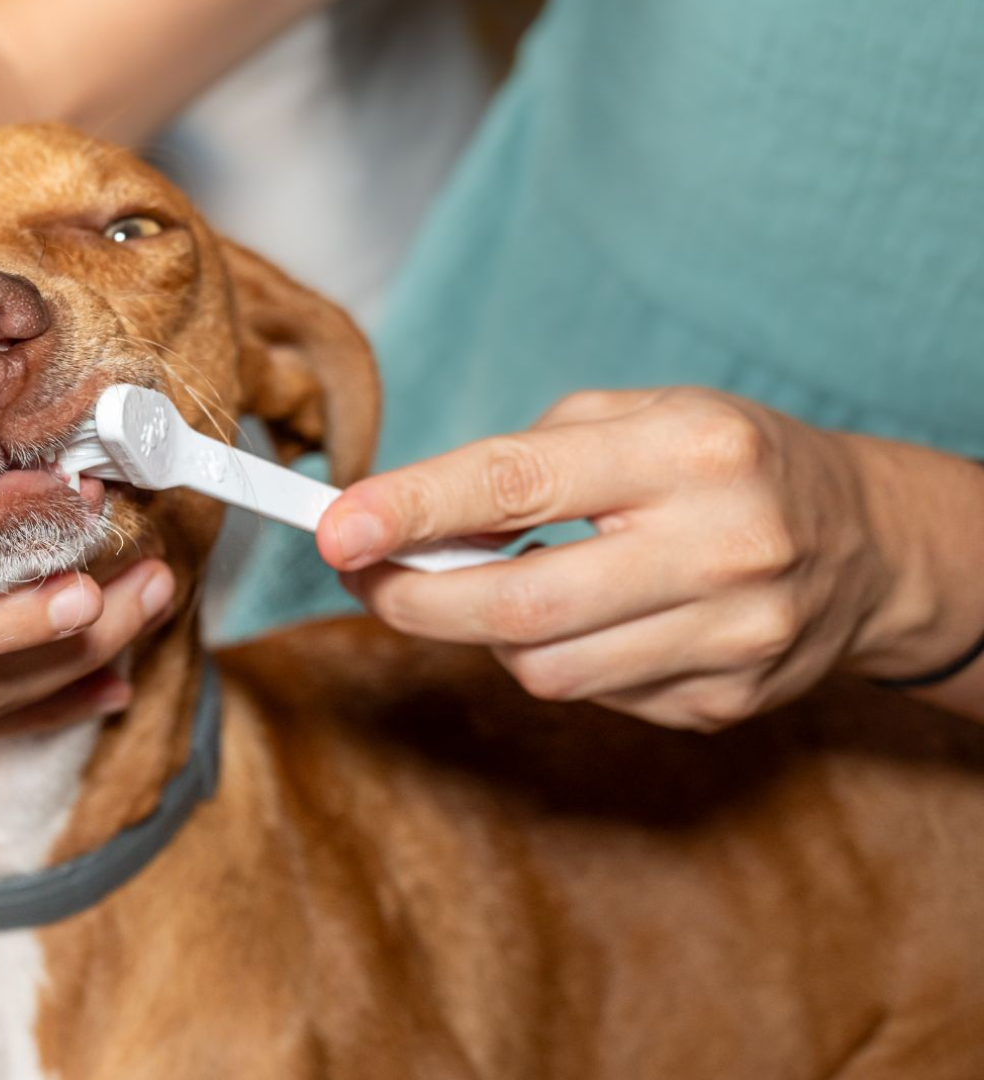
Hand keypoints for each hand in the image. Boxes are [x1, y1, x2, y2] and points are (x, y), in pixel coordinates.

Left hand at [315, 387, 976, 730]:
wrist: (865, 544)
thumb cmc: (720, 463)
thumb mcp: (638, 417)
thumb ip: (521, 461)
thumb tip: (400, 524)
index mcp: (689, 451)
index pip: (518, 484)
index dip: (413, 512)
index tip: (336, 530)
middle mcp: (719, 546)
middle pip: (520, 605)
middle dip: (416, 599)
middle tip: (363, 576)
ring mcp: (731, 636)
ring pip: (546, 669)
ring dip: (489, 634)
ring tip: (505, 585)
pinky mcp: (727, 700)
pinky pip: (594, 697)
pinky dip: (563, 659)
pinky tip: (594, 619)